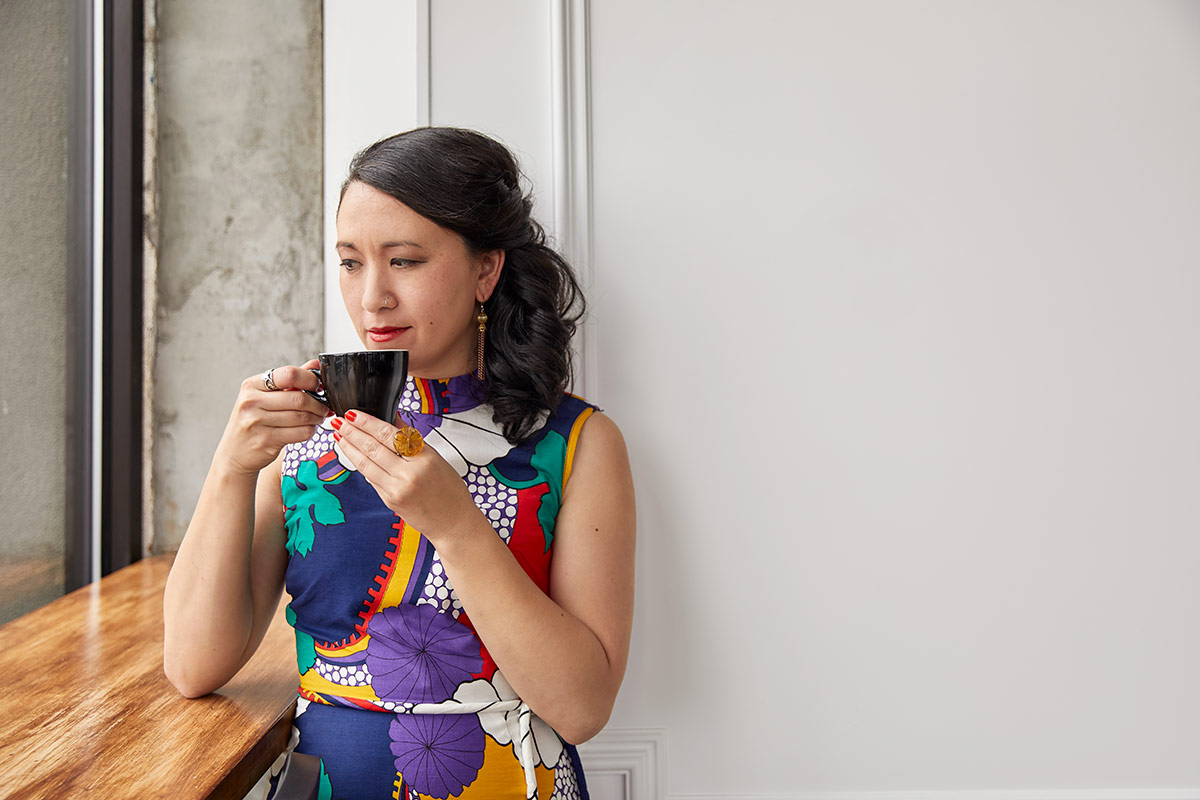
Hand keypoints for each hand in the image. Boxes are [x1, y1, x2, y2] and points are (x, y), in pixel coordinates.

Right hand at [214, 359, 329, 476]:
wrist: (233, 453)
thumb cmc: (252, 421)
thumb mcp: (263, 396)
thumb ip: (289, 380)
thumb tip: (315, 364)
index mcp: (252, 385)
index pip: (289, 374)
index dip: (310, 379)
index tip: (318, 387)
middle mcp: (251, 401)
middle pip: (299, 398)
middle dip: (318, 403)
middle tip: (324, 407)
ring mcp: (257, 422)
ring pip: (302, 417)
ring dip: (316, 418)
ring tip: (317, 418)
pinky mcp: (266, 440)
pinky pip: (300, 433)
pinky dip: (310, 431)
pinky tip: (307, 429)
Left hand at [331, 410, 481, 545]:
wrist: (453, 522)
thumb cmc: (449, 491)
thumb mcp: (436, 458)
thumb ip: (412, 440)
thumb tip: (394, 421)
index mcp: (424, 457)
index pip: (389, 434)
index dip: (367, 423)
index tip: (354, 414)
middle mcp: (409, 473)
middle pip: (373, 447)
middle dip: (352, 432)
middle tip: (338, 421)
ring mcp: (397, 488)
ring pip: (366, 463)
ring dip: (349, 448)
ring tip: (339, 436)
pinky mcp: (390, 501)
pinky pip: (371, 479)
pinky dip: (361, 465)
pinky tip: (353, 456)